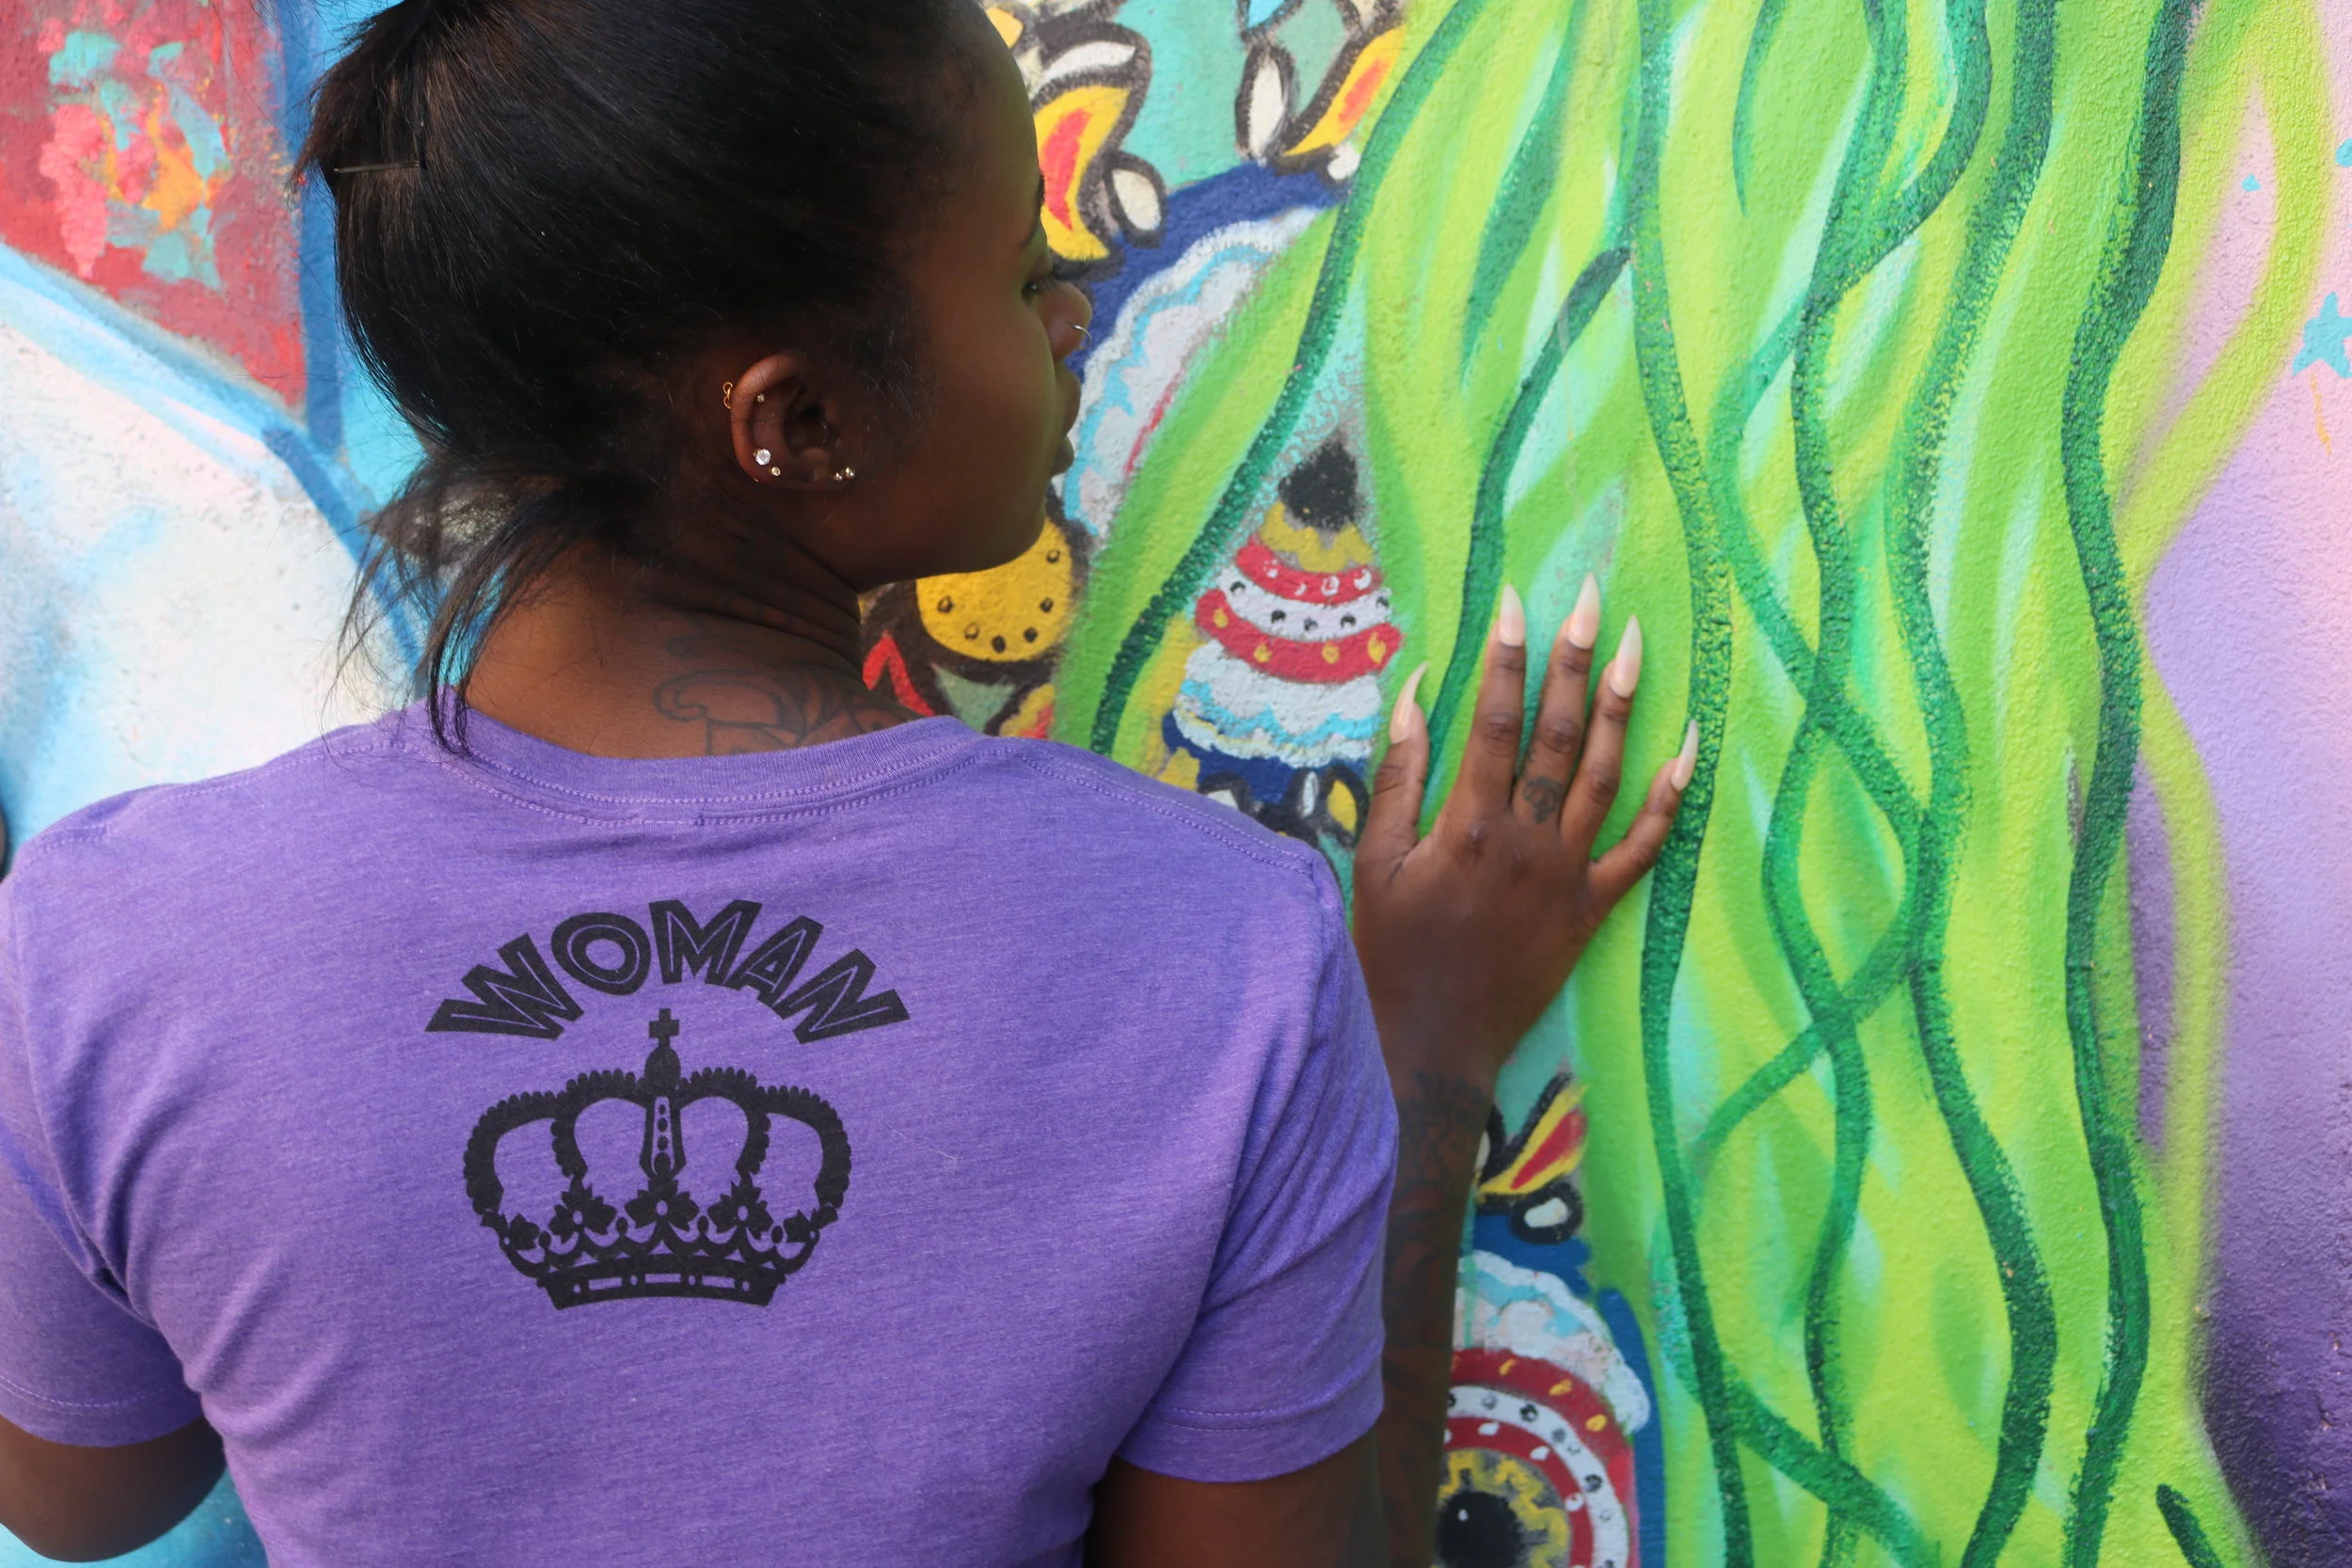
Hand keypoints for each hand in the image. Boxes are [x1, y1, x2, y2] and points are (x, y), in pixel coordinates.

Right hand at [1352, 575, 1695, 1087]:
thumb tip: (1418, 693)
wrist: (1431, 1045)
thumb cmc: (1391, 952)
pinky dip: (1667, 797)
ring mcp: (1565, 875)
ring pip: (1606, 776)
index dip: (1509, 657)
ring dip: (1622, 707)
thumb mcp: (1373, 863)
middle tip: (1595, 597)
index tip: (1518, 601)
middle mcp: (1526, 842)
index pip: (1496, 720)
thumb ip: (1397, 777)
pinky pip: (1641, 847)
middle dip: (1576, 659)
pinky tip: (1687, 747)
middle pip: (1560, 734)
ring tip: (1638, 645)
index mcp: (1467, 826)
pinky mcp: (1590, 909)